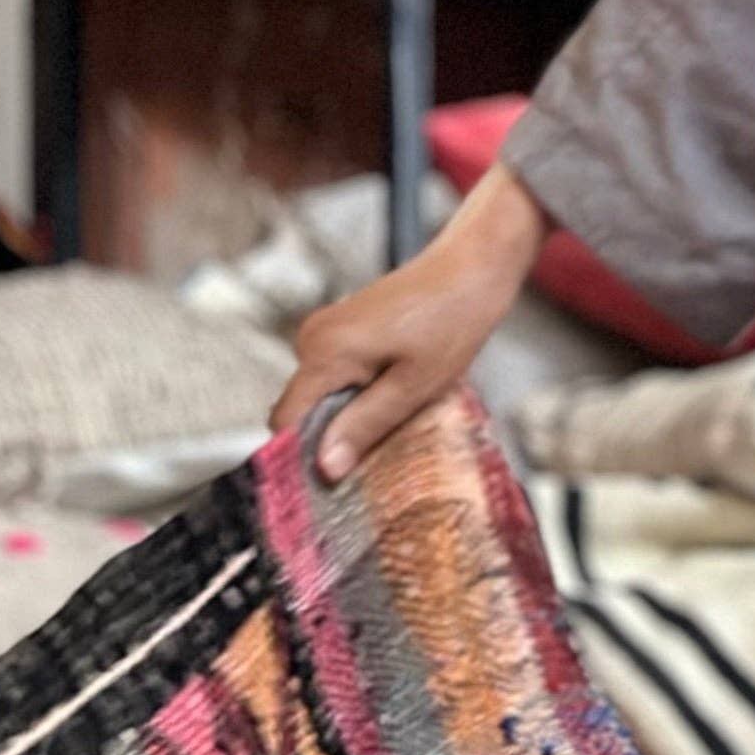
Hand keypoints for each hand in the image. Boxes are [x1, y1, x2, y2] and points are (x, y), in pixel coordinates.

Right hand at [272, 163, 548, 484]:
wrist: (470, 269)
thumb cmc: (450, 324)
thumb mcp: (413, 388)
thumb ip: (364, 426)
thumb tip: (324, 468)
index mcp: (323, 353)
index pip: (284, 422)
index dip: (303, 457)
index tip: (334, 484)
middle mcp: (312, 338)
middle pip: (301, 412)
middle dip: (332, 437)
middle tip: (379, 454)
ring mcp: (323, 330)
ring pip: (319, 396)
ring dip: (349, 416)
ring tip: (395, 415)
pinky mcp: (339, 328)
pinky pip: (333, 377)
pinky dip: (356, 394)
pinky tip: (394, 393)